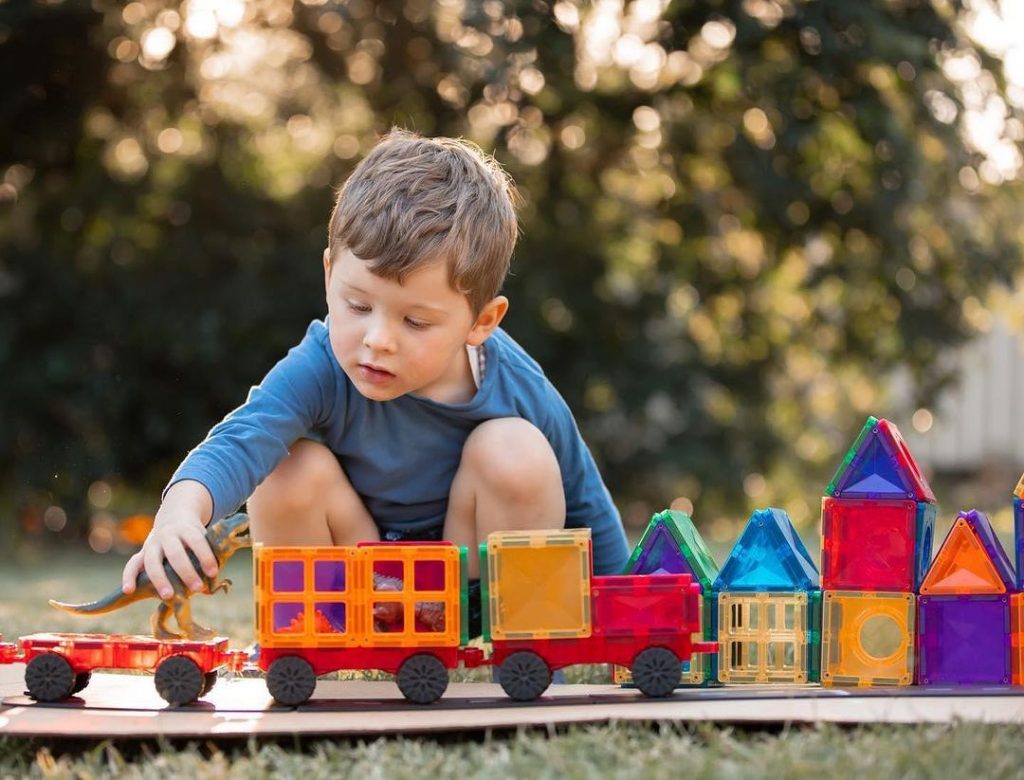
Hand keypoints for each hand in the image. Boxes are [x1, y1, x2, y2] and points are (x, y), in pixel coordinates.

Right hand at [122, 480, 216, 599]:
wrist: (174, 515)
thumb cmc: (194, 536)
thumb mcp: (204, 538)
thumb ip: (208, 557)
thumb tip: (213, 586)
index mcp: (187, 529)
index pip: (197, 541)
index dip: (205, 556)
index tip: (214, 572)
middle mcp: (168, 535)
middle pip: (175, 553)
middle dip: (186, 572)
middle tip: (197, 588)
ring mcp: (153, 543)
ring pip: (153, 560)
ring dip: (160, 579)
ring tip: (168, 595)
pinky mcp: (142, 552)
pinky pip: (132, 564)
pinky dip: (128, 576)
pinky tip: (128, 590)